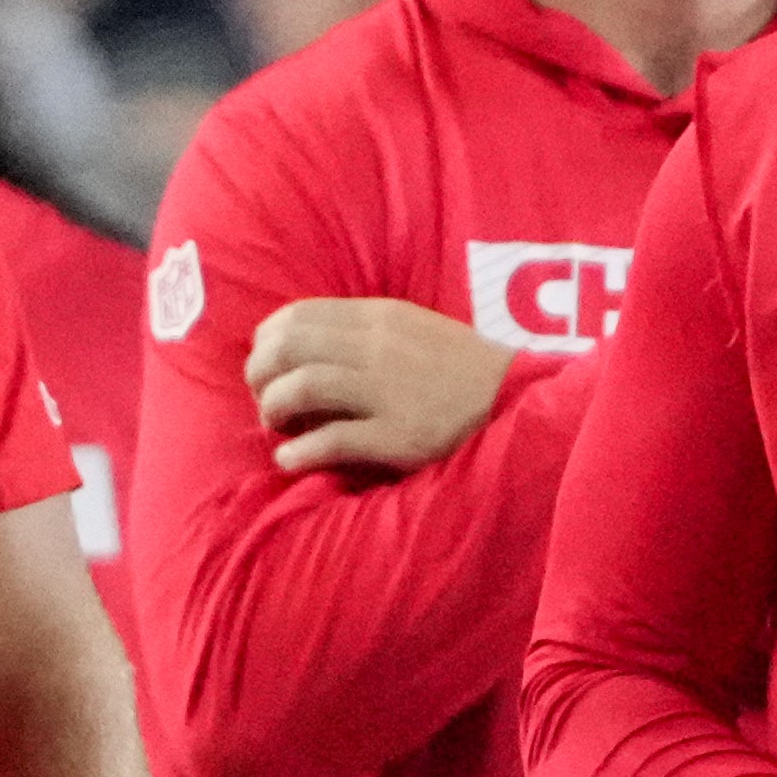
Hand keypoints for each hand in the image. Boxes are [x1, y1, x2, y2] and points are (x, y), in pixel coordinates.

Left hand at [245, 298, 515, 473]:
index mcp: (381, 317)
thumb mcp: (413, 329)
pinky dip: (298, 453)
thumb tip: (301, 347)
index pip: (296, 316)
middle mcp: (379, 348)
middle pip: (288, 348)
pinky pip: (330, 441)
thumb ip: (362, 331)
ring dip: (274, 410)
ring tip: (279, 428)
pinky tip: (292, 459)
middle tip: (266, 400)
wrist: (516, 401)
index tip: (268, 366)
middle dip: (260, 376)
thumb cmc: (461, 369)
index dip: (266, 342)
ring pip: (300, 388)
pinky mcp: (399, 436)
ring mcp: (388, 392)